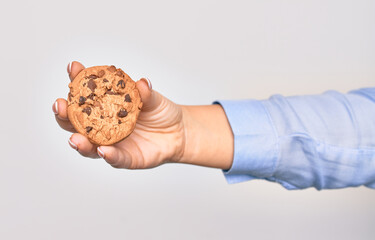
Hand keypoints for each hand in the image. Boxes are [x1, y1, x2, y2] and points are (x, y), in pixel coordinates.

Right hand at [53, 61, 185, 168]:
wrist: (179, 132)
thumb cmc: (161, 112)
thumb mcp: (154, 99)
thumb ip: (146, 93)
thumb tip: (142, 83)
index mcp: (104, 107)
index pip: (85, 95)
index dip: (77, 81)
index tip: (73, 68)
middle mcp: (102, 127)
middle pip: (76, 123)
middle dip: (64, 115)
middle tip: (59, 105)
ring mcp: (112, 144)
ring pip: (89, 146)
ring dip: (80, 143)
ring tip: (75, 138)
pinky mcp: (126, 159)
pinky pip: (115, 159)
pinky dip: (109, 156)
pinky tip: (104, 151)